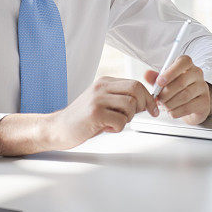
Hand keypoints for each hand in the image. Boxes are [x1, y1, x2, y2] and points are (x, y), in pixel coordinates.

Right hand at [44, 77, 158, 149]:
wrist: (58, 128)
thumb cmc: (82, 119)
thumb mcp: (102, 102)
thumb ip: (120, 99)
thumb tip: (145, 103)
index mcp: (105, 82)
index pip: (135, 83)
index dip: (148, 97)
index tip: (152, 109)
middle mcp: (101, 87)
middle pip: (136, 89)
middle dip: (143, 105)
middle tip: (137, 116)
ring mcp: (97, 99)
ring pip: (130, 105)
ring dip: (128, 118)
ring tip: (114, 123)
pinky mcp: (95, 113)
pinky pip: (120, 121)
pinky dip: (118, 128)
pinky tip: (106, 128)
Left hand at [145, 55, 211, 124]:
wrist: (193, 103)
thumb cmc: (178, 89)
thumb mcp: (165, 81)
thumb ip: (156, 78)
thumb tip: (147, 75)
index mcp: (187, 65)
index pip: (182, 62)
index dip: (170, 73)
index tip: (159, 82)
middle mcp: (197, 73)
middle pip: (181, 82)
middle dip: (166, 93)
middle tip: (158, 99)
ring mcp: (203, 87)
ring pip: (185, 95)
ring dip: (170, 103)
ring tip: (164, 106)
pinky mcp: (204, 102)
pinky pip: (188, 107)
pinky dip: (176, 111)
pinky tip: (171, 111)